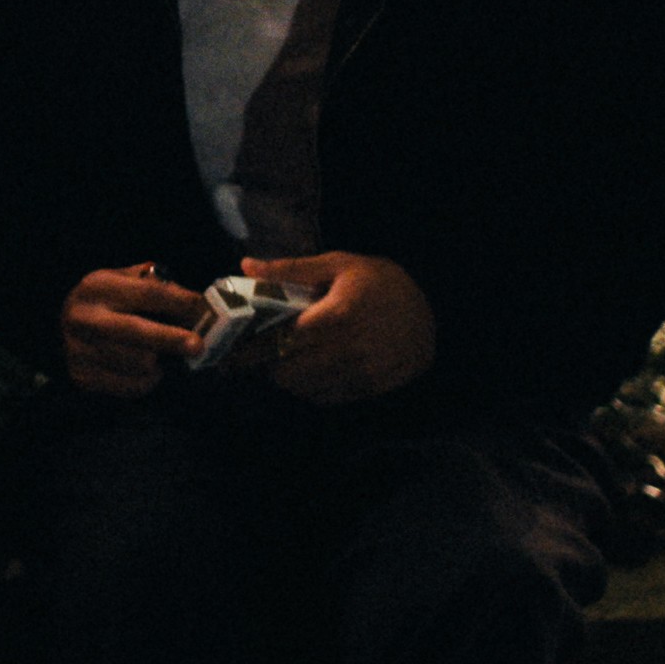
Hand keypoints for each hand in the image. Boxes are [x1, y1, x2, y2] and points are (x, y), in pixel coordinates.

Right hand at [60, 263, 205, 396]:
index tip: (199, 307)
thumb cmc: (107, 301)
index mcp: (97, 287)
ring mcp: (79, 350)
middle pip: (134, 330)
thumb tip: (193, 305)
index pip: (145, 293)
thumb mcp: (124, 280)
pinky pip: (130, 386)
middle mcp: (83, 317)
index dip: (177, 301)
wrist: (65, 326)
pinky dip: (148, 380)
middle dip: (170, 338)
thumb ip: (156, 286)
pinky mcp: (83, 377)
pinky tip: (148, 370)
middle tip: (197, 346)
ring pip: (136, 362)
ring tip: (164, 355)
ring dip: (160, 361)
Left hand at [238, 252, 434, 404]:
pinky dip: (309, 389)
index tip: (233, 352)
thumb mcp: (338, 264)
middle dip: (266, 367)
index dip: (253, 350)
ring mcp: (361, 373)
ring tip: (279, 363)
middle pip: (289, 372)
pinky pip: (326, 399)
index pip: (282, 342)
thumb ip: (290, 269)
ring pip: (305, 389)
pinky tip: (306, 372)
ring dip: (286, 379)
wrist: (430, 309)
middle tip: (255, 356)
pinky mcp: (370, 388)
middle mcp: (348, 349)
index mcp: (337, 315)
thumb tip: (246, 266)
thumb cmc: (379, 281)